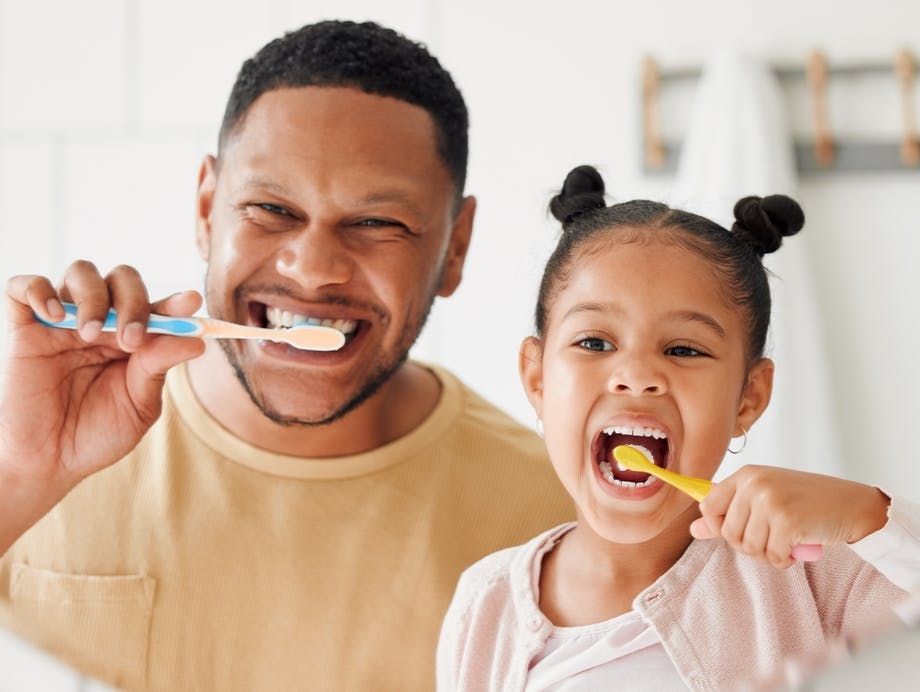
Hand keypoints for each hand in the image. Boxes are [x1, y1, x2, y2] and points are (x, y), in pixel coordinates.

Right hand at [0, 261, 204, 551]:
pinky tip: (54, 314)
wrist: (48, 462)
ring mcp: (62, 322)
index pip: (158, 307)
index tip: (190, 303)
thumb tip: (196, 340)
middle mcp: (102, 322)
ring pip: (80, 272)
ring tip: (91, 334)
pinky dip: (39, 289)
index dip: (174, 302)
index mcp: (135, 339)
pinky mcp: (24, 328)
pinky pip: (23, 286)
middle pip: (123, 279)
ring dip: (94, 296)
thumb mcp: (138, 404)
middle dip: (134, 301)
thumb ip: (159, 367)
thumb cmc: (97, 434)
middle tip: (131, 339)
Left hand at [688, 465, 889, 568]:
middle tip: (773, 536)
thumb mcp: (765, 499)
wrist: (852, 504)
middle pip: (728, 533)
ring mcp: (770, 502)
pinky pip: (773, 556)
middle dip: (749, 544)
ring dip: (769, 553)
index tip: (738, 530)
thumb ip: (729, 513)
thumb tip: (693, 530)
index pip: (707, 505)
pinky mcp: (787, 522)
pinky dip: (785, 560)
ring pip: (749, 548)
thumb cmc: (808, 501)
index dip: (718, 526)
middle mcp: (754, 484)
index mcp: (746, 475)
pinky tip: (798, 547)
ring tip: (787, 539)